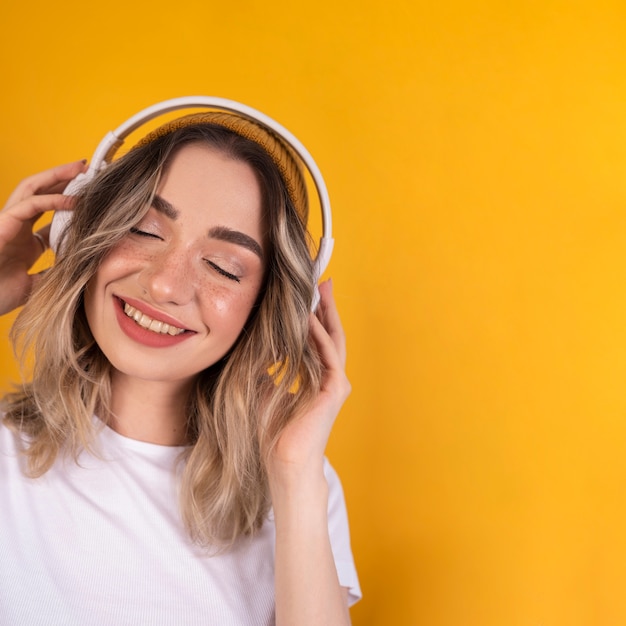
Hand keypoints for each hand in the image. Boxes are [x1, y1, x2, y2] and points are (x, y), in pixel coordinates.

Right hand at [0, 160, 85, 314]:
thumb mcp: (36, 286)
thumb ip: (54, 277)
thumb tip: (77, 275)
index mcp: (24, 239)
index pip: (49, 214)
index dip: (69, 203)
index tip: (92, 198)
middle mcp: (16, 225)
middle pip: (41, 192)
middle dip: (63, 178)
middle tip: (88, 169)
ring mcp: (8, 221)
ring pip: (33, 188)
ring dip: (57, 176)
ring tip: (81, 168)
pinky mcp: (3, 222)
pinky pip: (30, 204)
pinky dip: (53, 200)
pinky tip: (74, 200)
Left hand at [267, 279, 350, 483]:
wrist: (283, 463)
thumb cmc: (273, 433)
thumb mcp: (262, 390)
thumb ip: (263, 369)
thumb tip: (252, 350)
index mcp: (316, 378)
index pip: (318, 339)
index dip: (314, 316)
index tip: (307, 295)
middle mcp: (329, 378)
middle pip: (331, 333)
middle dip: (326, 306)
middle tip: (323, 280)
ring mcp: (334, 384)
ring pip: (333, 340)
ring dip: (327, 314)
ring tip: (321, 289)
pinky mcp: (334, 390)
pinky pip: (328, 355)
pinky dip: (320, 335)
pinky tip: (311, 318)